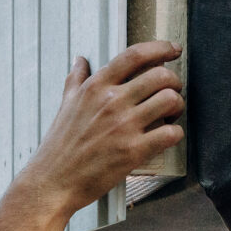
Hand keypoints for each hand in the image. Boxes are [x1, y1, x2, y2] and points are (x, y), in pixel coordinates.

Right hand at [16, 42, 183, 215]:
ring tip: (171, 115)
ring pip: (170, 100)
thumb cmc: (59, 147)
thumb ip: (76, 80)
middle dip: (174, 82)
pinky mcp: (133, 151)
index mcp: (96, 87)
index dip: (160, 48)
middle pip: (160, 76)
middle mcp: (111, 102)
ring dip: (177, 106)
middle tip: (172, 92)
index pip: (134, 55)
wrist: (53, 182)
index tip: (172, 50)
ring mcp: (124, 126)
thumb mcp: (65, 105)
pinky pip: (170, 133)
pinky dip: (176, 133)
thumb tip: (80, 60)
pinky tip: (168, 136)